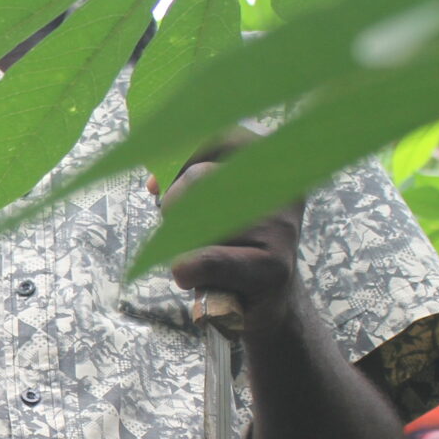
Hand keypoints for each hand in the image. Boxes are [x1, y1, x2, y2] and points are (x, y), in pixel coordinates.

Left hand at [149, 131, 302, 327]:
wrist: (268, 302)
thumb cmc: (231, 245)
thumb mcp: (213, 201)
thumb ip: (189, 178)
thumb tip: (156, 181)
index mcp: (271, 160)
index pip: (219, 136)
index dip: (179, 157)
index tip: (157, 186)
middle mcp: (282, 186)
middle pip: (197, 178)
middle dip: (174, 206)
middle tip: (184, 232)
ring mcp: (281, 227)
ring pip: (195, 220)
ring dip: (180, 243)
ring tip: (201, 256)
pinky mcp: (272, 268)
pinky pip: (202, 260)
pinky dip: (185, 271)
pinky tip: (195, 278)